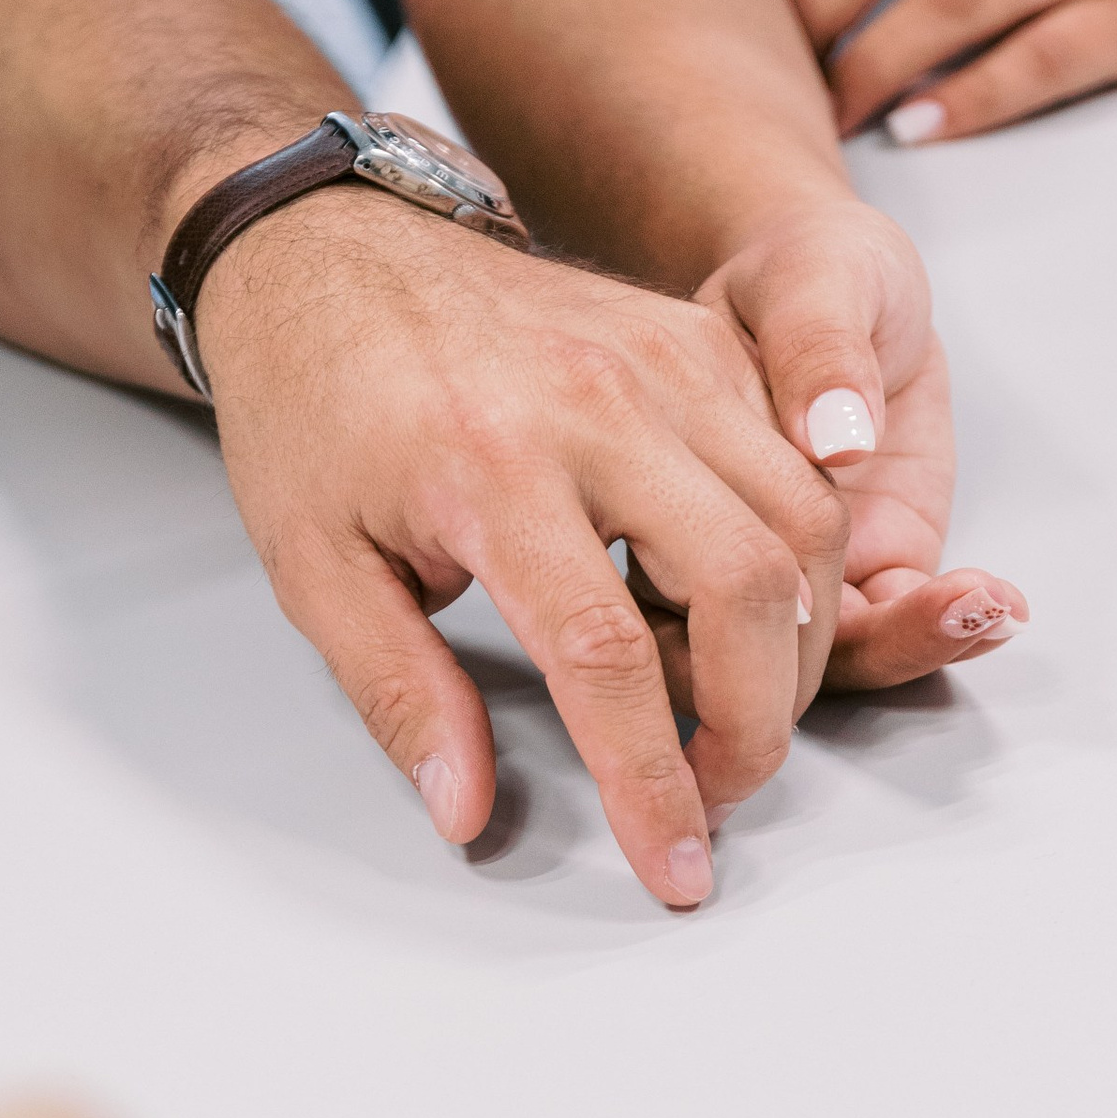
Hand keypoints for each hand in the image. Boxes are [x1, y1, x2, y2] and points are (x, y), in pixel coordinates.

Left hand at [196, 192, 850, 908]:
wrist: (328, 255)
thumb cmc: (313, 411)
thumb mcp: (317, 569)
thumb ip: (402, 696)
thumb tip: (467, 811)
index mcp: (492, 466)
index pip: (607, 658)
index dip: (651, 779)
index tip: (674, 862)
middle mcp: (598, 403)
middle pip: (750, 587)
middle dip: (759, 722)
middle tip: (721, 790)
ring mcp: (664, 359)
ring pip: (803, 521)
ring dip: (795, 643)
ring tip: (731, 707)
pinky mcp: (697, 339)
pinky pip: (794, 461)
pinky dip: (796, 552)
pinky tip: (737, 606)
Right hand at [693, 201, 1022, 689]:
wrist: (846, 277)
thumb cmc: (800, 271)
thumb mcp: (808, 278)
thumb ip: (817, 347)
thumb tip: (834, 435)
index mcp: (674, 485)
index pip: (692, 586)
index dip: (746, 622)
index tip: (829, 599)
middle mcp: (729, 541)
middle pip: (762, 648)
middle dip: (864, 644)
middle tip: (951, 606)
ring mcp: (805, 563)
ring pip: (838, 650)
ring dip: (917, 638)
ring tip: (986, 603)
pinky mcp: (871, 561)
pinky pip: (897, 618)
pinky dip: (949, 621)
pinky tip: (999, 603)